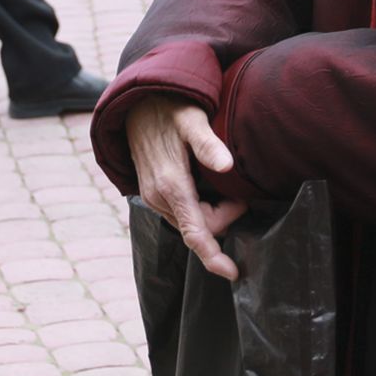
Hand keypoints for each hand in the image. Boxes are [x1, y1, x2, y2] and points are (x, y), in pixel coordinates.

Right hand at [128, 95, 247, 279]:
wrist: (137, 102)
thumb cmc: (169, 108)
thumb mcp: (192, 119)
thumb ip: (208, 144)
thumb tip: (227, 165)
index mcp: (171, 185)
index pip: (195, 233)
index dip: (214, 256)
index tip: (232, 272)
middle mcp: (158, 197)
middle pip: (200, 229)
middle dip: (224, 217)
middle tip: (238, 190)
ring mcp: (152, 197)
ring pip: (190, 223)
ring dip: (211, 213)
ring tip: (223, 185)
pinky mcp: (151, 193)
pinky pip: (180, 214)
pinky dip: (199, 209)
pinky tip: (207, 187)